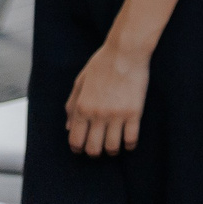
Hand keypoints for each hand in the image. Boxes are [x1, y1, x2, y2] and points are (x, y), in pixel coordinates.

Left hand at [65, 41, 148, 155]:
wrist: (126, 51)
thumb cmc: (102, 63)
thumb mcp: (80, 81)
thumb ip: (71, 105)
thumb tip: (68, 127)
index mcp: (82, 107)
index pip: (76, 140)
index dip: (78, 148)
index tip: (83, 148)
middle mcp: (97, 114)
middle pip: (93, 148)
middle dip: (95, 152)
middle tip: (99, 147)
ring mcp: (116, 115)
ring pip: (112, 147)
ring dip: (112, 150)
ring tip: (115, 146)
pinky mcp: (134, 112)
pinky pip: (131, 138)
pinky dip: (129, 145)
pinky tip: (129, 141)